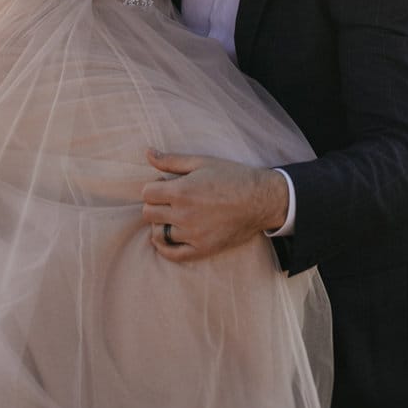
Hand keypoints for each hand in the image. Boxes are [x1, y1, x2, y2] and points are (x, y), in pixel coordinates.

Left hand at [142, 152, 288, 262]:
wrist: (260, 200)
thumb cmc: (232, 177)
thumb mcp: (202, 162)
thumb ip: (171, 160)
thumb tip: (148, 153)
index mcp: (181, 191)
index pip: (147, 194)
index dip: (154, 187)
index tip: (165, 185)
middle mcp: (184, 215)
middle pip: (149, 214)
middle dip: (155, 205)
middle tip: (169, 200)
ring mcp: (193, 234)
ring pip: (158, 234)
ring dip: (161, 224)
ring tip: (172, 216)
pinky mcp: (202, 249)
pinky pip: (172, 254)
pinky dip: (164, 247)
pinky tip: (167, 237)